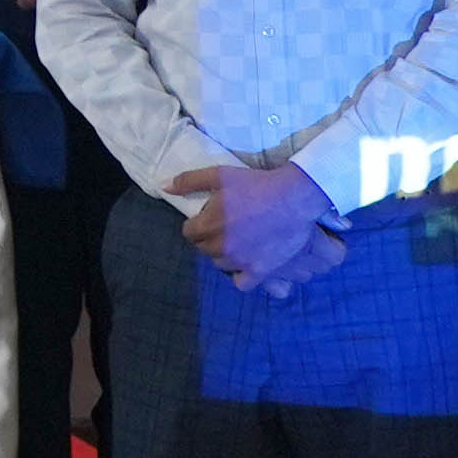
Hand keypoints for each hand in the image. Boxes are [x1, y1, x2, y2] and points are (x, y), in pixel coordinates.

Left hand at [198, 159, 344, 296]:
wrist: (293, 199)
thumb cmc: (254, 185)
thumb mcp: (218, 175)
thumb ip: (188, 181)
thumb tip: (164, 187)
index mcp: (208, 225)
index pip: (189, 233)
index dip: (196, 225)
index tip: (208, 219)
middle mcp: (221, 247)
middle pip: (204, 249)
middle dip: (209, 239)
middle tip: (224, 228)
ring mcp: (241, 261)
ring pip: (221, 264)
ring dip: (224, 255)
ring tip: (237, 243)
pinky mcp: (261, 270)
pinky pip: (241, 283)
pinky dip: (241, 276)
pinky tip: (246, 263)